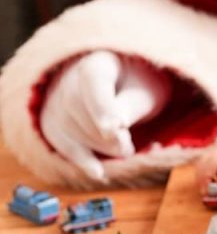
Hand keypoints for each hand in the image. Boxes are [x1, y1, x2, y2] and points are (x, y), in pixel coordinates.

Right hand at [40, 51, 171, 179]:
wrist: (125, 84)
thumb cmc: (139, 85)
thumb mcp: (146, 91)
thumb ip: (129, 106)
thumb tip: (114, 128)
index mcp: (97, 60)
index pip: (92, 80)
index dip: (102, 105)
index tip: (116, 127)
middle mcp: (69, 75)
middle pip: (76, 106)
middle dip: (103, 133)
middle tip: (128, 147)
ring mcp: (57, 98)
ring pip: (68, 126)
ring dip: (99, 145)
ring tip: (126, 150)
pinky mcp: (54, 121)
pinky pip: (61, 142)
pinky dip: (81, 159)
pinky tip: (99, 173)